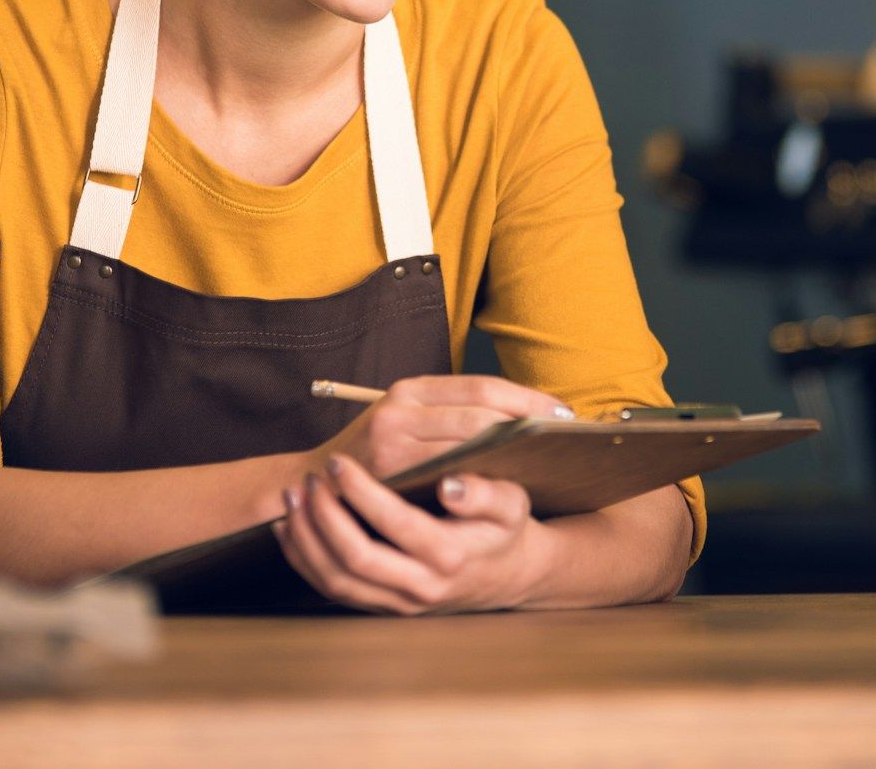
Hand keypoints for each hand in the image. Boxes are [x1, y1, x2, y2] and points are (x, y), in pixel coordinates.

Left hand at [273, 453, 549, 614]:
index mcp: (449, 556)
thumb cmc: (504, 530)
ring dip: (305, 539)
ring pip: (335, 581)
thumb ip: (485, 493)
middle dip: (323, 517)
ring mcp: (398, 602)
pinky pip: (331, 589)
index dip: (361, 492)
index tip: (339, 463)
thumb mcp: (511, 504)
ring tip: (293, 498)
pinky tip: (291, 527)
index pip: (394, 524)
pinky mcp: (381, 606)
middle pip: (354, 560)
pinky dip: (303, 559)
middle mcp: (420, 587)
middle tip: (310, 481)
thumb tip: (451, 485)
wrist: (506, 576)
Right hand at [306, 375, 574, 481]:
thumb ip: (448, 417)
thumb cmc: (373, 457)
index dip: (525, 399)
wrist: (312, 488)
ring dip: (512, 450)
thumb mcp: (404, 422)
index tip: (561, 412)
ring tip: (546, 458)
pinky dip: (484, 477)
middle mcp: (400, 410)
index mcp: (409, 389)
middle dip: (527, 424)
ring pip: (470, 442)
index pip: (480, 387)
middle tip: (563, 438)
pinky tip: (507, 484)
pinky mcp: (389, 476)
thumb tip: (518, 419)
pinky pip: (449, 475)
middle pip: (480, 412)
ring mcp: (393, 443)